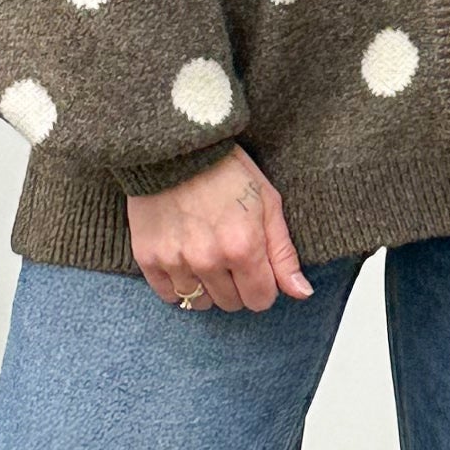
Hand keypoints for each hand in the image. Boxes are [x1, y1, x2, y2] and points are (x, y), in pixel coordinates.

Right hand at [127, 144, 310, 311]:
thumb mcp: (267, 202)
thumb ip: (283, 253)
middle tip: (230, 255)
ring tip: (206, 256)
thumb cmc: (226, 169)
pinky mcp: (148, 258)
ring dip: (208, 287)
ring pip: (200, 302)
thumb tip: (301, 293)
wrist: (174, 146)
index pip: (261, 300)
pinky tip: (184, 261)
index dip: (263, 286)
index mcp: (243, 248)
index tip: (257, 268)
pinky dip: (179, 285)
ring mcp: (176, 261)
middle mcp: (209, 261)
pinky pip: (168, 295)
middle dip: (237, 286)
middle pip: (231, 303)